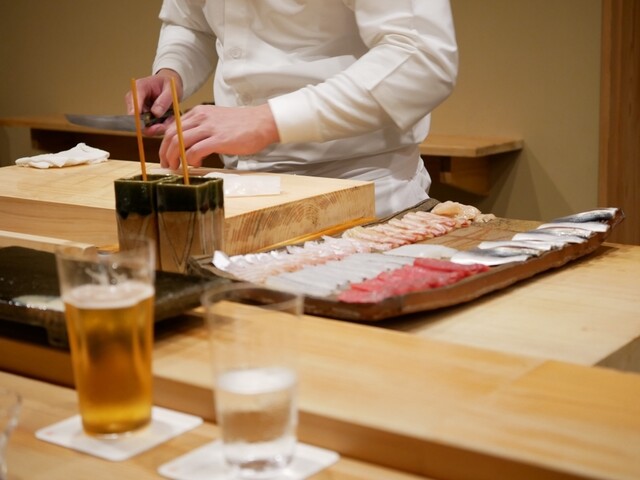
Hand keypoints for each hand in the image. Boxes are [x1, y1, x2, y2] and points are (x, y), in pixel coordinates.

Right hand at [125, 69, 182, 135]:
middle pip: (136, 119)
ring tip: (170, 119)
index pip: (133, 103)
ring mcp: (139, 110)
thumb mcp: (171, 89)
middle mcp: (135, 100)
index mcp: (139, 88)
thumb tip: (155, 114)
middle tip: (164, 126)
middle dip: (151, 126)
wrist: (170, 86)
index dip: (137, 116)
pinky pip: (151, 127)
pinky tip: (168, 120)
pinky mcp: (144, 118)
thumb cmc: (169, 84)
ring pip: (144, 126)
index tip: (145, 124)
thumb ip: (164, 100)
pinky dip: (160, 126)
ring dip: (158, 127)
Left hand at [159, 103, 279, 168]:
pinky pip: (195, 151)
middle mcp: (200, 118)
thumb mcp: (217, 120)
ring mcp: (209, 128)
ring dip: (174, 158)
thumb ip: (203, 130)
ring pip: (179, 143)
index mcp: (198, 113)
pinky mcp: (218, 140)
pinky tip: (197, 164)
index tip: (168, 155)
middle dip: (165, 153)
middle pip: (171, 135)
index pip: (172, 127)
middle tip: (168, 165)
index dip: (166, 144)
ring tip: (177, 168)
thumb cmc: (243, 125)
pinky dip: (190, 161)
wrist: (262, 122)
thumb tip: (192, 149)